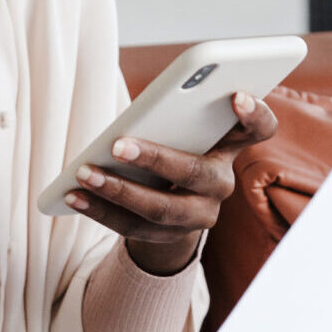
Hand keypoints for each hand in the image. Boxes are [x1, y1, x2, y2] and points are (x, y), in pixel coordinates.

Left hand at [64, 91, 279, 274]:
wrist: (172, 202)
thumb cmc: (172, 144)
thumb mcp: (177, 127)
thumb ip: (170, 115)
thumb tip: (135, 117)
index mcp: (229, 145)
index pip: (259, 129)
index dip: (253, 114)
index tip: (236, 95)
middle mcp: (221, 182)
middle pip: (195, 173)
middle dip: (155, 158)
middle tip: (117, 146)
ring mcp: (200, 215)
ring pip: (160, 208)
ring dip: (117, 191)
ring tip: (84, 174)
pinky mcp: (170, 236)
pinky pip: (132, 227)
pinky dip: (99, 210)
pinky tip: (72, 196)